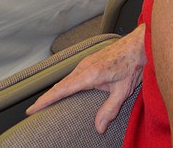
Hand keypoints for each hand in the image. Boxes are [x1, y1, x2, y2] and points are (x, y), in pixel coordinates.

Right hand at [27, 25, 146, 133]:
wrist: (140, 44)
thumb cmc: (133, 63)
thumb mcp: (124, 90)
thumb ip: (110, 109)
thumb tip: (99, 127)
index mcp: (90, 74)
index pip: (61, 90)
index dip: (45, 101)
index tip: (32, 110)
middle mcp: (85, 66)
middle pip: (60, 85)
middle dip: (46, 98)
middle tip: (34, 111)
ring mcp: (87, 61)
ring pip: (66, 78)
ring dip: (56, 90)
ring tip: (46, 103)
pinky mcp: (90, 59)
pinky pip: (72, 74)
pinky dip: (65, 84)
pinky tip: (65, 89)